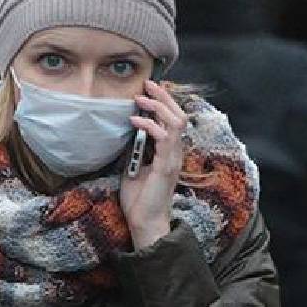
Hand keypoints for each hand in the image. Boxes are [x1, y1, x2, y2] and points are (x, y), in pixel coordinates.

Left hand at [120, 80, 188, 249]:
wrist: (144, 221)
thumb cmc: (139, 199)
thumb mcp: (133, 168)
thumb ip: (135, 150)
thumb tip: (127, 132)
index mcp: (169, 152)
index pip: (173, 120)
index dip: (164, 103)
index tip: (148, 90)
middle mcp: (175, 153)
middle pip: (179, 115)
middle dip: (164, 97)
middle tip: (148, 84)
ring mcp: (173, 159)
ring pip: (176, 122)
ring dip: (158, 106)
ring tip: (141, 98)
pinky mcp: (167, 166)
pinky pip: (164, 138)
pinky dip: (149, 125)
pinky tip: (135, 120)